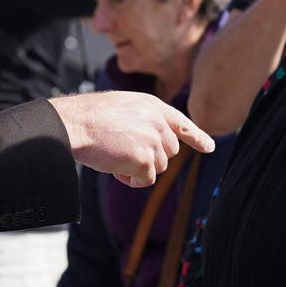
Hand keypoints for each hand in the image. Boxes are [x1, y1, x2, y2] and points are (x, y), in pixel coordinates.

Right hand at [49, 91, 214, 187]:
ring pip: (158, 167)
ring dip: (138, 169)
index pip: (181, 122)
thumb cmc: (90, 117)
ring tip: (115, 157)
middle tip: (124, 153)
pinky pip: (146, 180)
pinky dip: (131, 180)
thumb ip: (143, 120)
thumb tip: (155, 144)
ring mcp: (154, 140)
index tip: (209, 147)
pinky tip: (115, 169)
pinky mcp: (145, 160)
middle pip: (169, 151)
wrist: (75, 124)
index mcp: (153, 106)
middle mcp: (159, 121)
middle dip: (150, 157)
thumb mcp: (123, 107)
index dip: (196, 136)